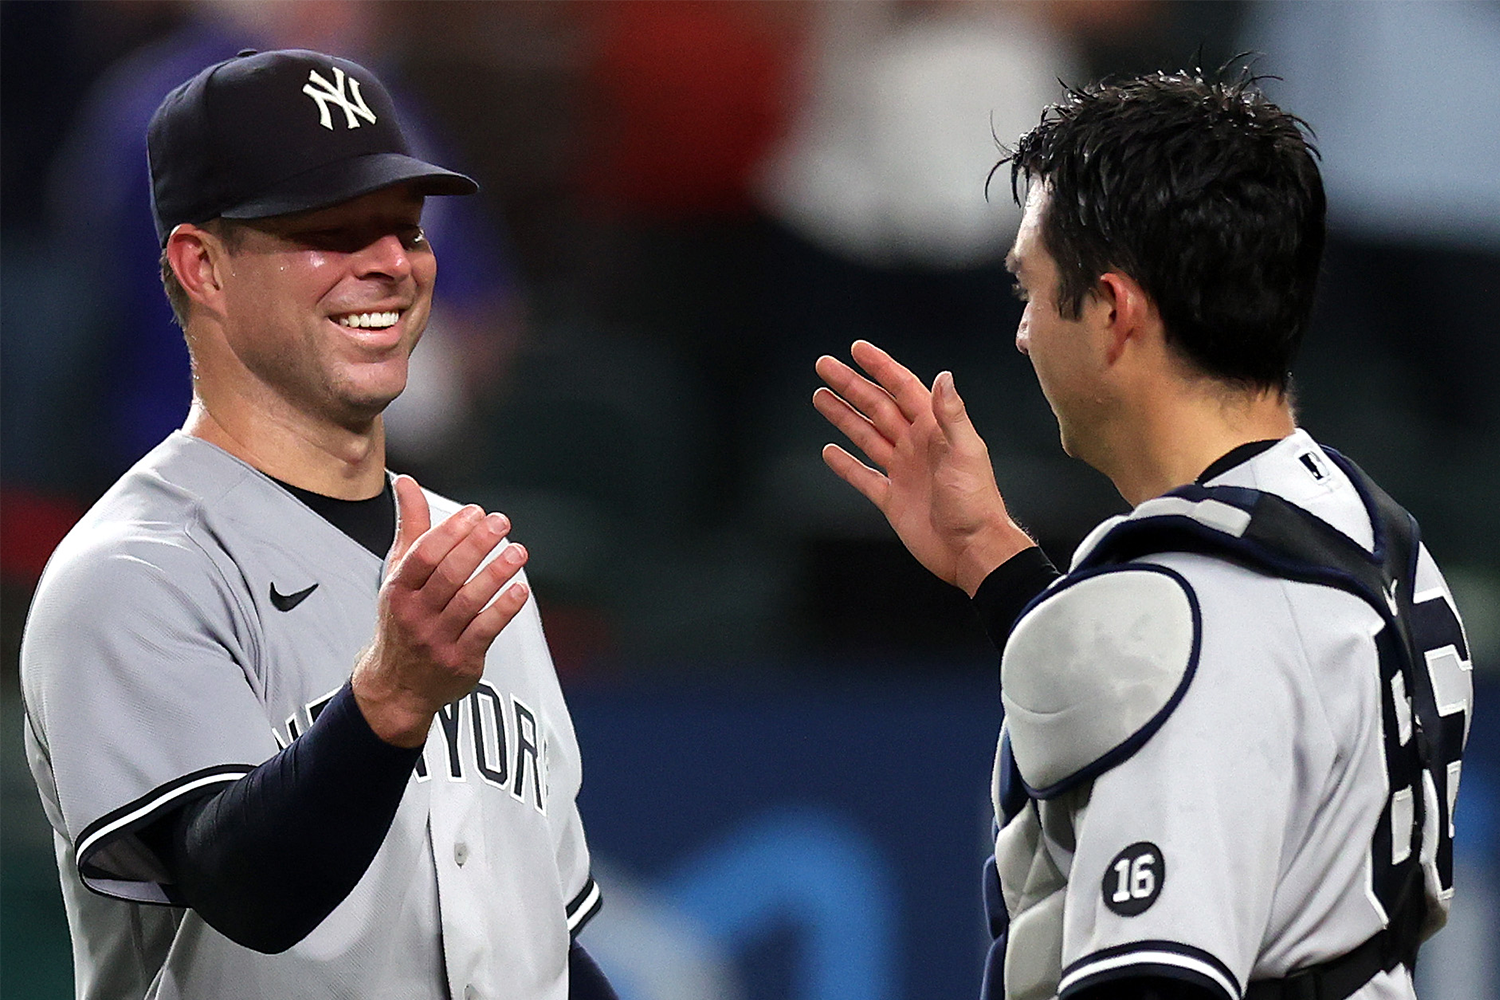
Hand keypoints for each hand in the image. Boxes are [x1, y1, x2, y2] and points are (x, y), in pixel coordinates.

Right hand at [352, 475, 529, 746]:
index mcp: (398, 589)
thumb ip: (410, 527)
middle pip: (449, 574)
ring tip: (518, 550)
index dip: (451, 530)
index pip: (424, 554)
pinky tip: (520, 589)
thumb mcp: (399, 573)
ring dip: (496, 573)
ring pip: (469, 601)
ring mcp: (437, 639)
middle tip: (502, 523)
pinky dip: (504, 608)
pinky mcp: (460, 660)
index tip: (476, 513)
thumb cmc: (402, 618)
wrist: (398, 684)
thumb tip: (407, 482)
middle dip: (477, 545)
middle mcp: (415, 614)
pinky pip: (485, 631)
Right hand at [814, 341, 1033, 595]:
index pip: (902, 388)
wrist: (972, 550)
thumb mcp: (967, 452)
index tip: (857, 349)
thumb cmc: (976, 502)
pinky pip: (863, 477)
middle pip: (876, 407)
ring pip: (866, 436)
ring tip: (820, 397)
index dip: (880, 367)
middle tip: (824, 365)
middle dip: (850, 385)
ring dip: (843, 416)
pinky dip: (845, 465)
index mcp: (934, 430)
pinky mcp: (892, 499)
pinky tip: (829, 452)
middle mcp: (916, 446)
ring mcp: (902, 471)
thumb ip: (951, 414)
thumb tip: (943, 375)